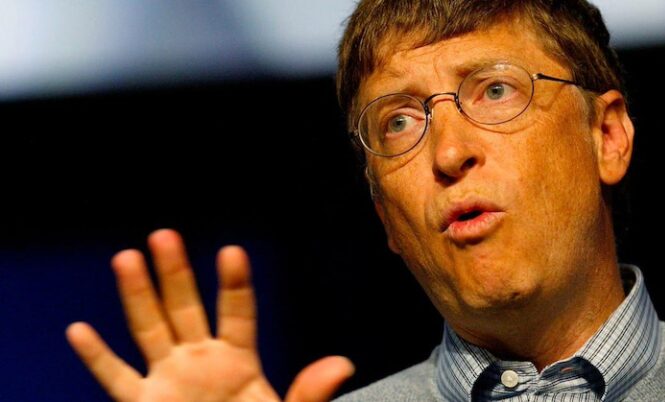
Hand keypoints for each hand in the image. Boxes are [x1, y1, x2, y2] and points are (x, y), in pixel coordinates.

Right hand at [66, 229, 353, 401]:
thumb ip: (309, 392)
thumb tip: (342, 364)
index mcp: (239, 361)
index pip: (237, 313)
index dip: (235, 284)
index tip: (233, 252)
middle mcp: (200, 361)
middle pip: (186, 309)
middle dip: (175, 274)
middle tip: (165, 235)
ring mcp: (169, 380)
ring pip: (149, 330)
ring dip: (137, 297)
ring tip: (126, 258)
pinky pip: (117, 379)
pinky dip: (97, 357)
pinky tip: (79, 330)